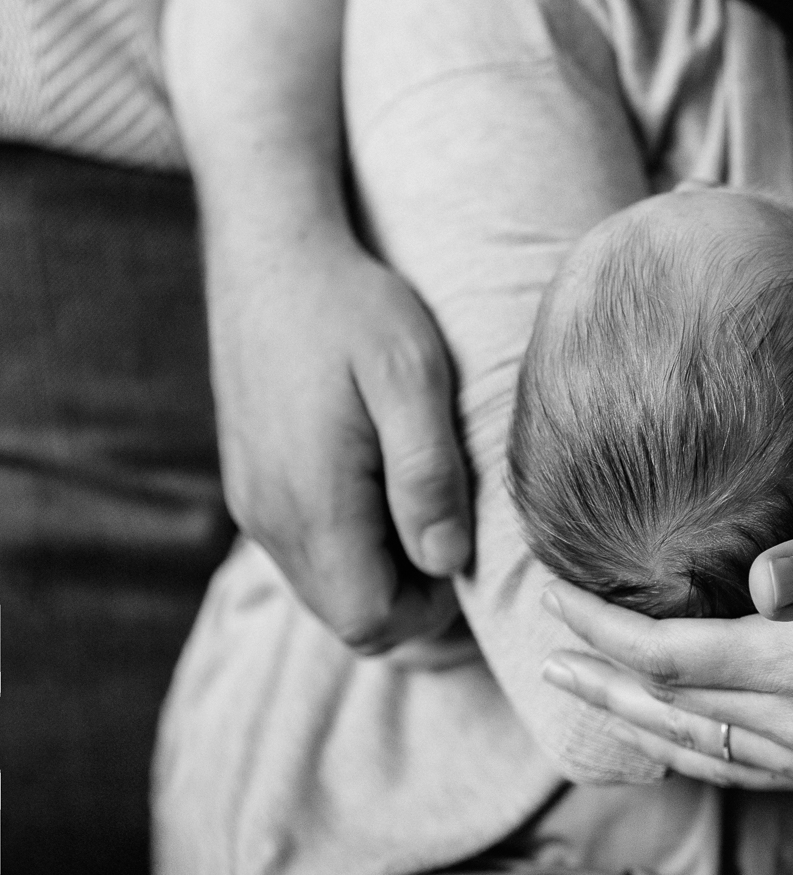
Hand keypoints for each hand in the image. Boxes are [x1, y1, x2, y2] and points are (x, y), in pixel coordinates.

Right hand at [209, 224, 469, 652]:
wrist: (272, 252)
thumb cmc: (352, 307)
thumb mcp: (411, 378)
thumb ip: (427, 476)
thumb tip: (446, 561)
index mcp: (311, 504)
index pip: (371, 621)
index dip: (430, 606)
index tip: (459, 541)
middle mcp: (269, 519)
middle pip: (348, 615)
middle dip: (408, 590)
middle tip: (445, 513)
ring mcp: (253, 504)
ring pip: (325, 585)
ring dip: (379, 563)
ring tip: (413, 486)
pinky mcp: (250, 484)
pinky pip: (304, 549)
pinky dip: (349, 537)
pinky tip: (377, 471)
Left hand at [538, 503, 792, 791]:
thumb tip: (759, 580)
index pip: (676, 653)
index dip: (608, 626)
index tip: (560, 594)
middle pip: (673, 705)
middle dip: (601, 671)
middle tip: (543, 647)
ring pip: (698, 745)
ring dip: (629, 716)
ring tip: (579, 688)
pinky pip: (741, 769)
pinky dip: (685, 750)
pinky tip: (664, 733)